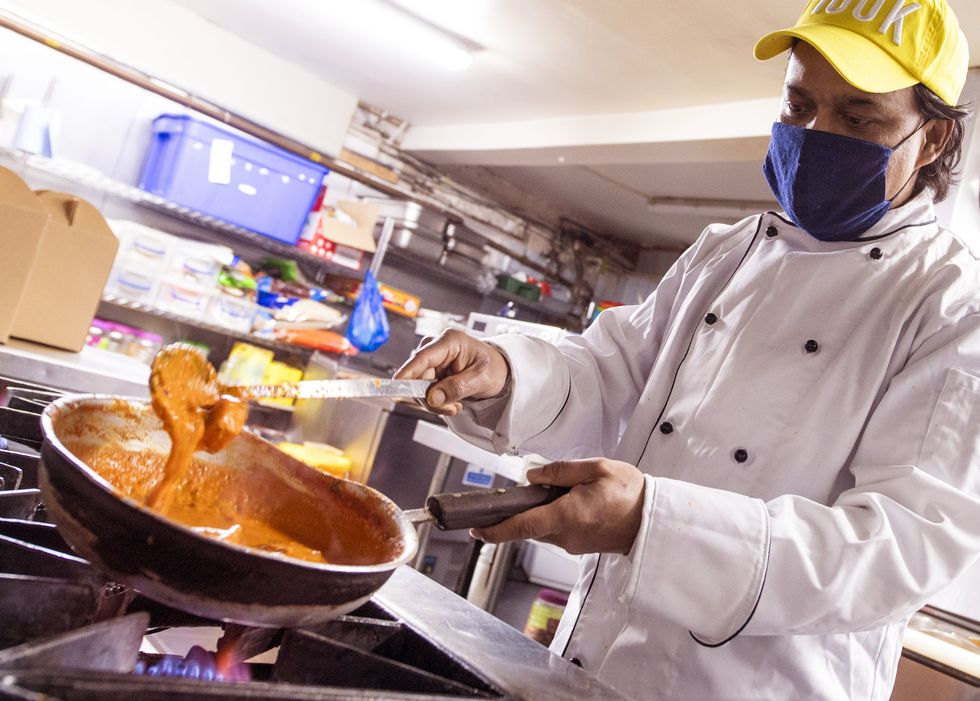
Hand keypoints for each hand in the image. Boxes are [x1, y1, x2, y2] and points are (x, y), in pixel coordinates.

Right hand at [393, 330, 509, 415]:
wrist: (499, 370)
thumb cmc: (493, 368)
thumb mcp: (481, 379)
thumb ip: (457, 388)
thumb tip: (434, 397)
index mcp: (450, 341)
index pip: (422, 357)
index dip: (407, 372)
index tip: (396, 385)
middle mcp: (436, 347)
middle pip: (418, 377)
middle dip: (431, 398)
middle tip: (451, 408)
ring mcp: (432, 359)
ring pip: (419, 387)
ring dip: (435, 402)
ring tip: (455, 405)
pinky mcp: (431, 370)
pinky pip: (424, 390)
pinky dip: (436, 400)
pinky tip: (451, 401)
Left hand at [472, 459, 645, 554]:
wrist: (653, 519)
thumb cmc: (629, 492)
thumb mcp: (597, 468)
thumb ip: (560, 471)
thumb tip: (532, 477)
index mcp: (567, 516)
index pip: (522, 527)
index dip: (495, 531)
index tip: (476, 530)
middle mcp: (566, 535)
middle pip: (527, 527)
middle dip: (516, 513)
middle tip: (511, 496)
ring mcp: (572, 544)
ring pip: (540, 529)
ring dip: (536, 514)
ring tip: (551, 492)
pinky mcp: (578, 545)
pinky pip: (555, 531)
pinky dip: (551, 518)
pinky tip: (565, 502)